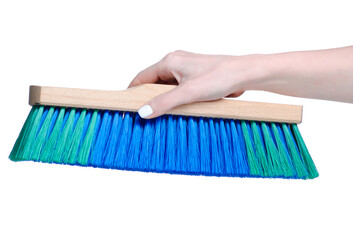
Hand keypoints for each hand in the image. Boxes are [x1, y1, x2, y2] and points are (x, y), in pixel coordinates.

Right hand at [129, 50, 262, 118]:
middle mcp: (176, 64)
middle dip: (150, 98)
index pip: (142, 77)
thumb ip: (164, 102)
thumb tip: (144, 111)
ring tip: (162, 114)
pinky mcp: (194, 79)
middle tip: (145, 114)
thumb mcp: (188, 92)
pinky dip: (176, 100)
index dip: (133, 91)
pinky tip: (178, 110)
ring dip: (165, 100)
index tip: (126, 105)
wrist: (244, 75)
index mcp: (170, 61)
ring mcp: (186, 71)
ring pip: (167, 87)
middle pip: (154, 83)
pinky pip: (178, 90)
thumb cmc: (220, 76)